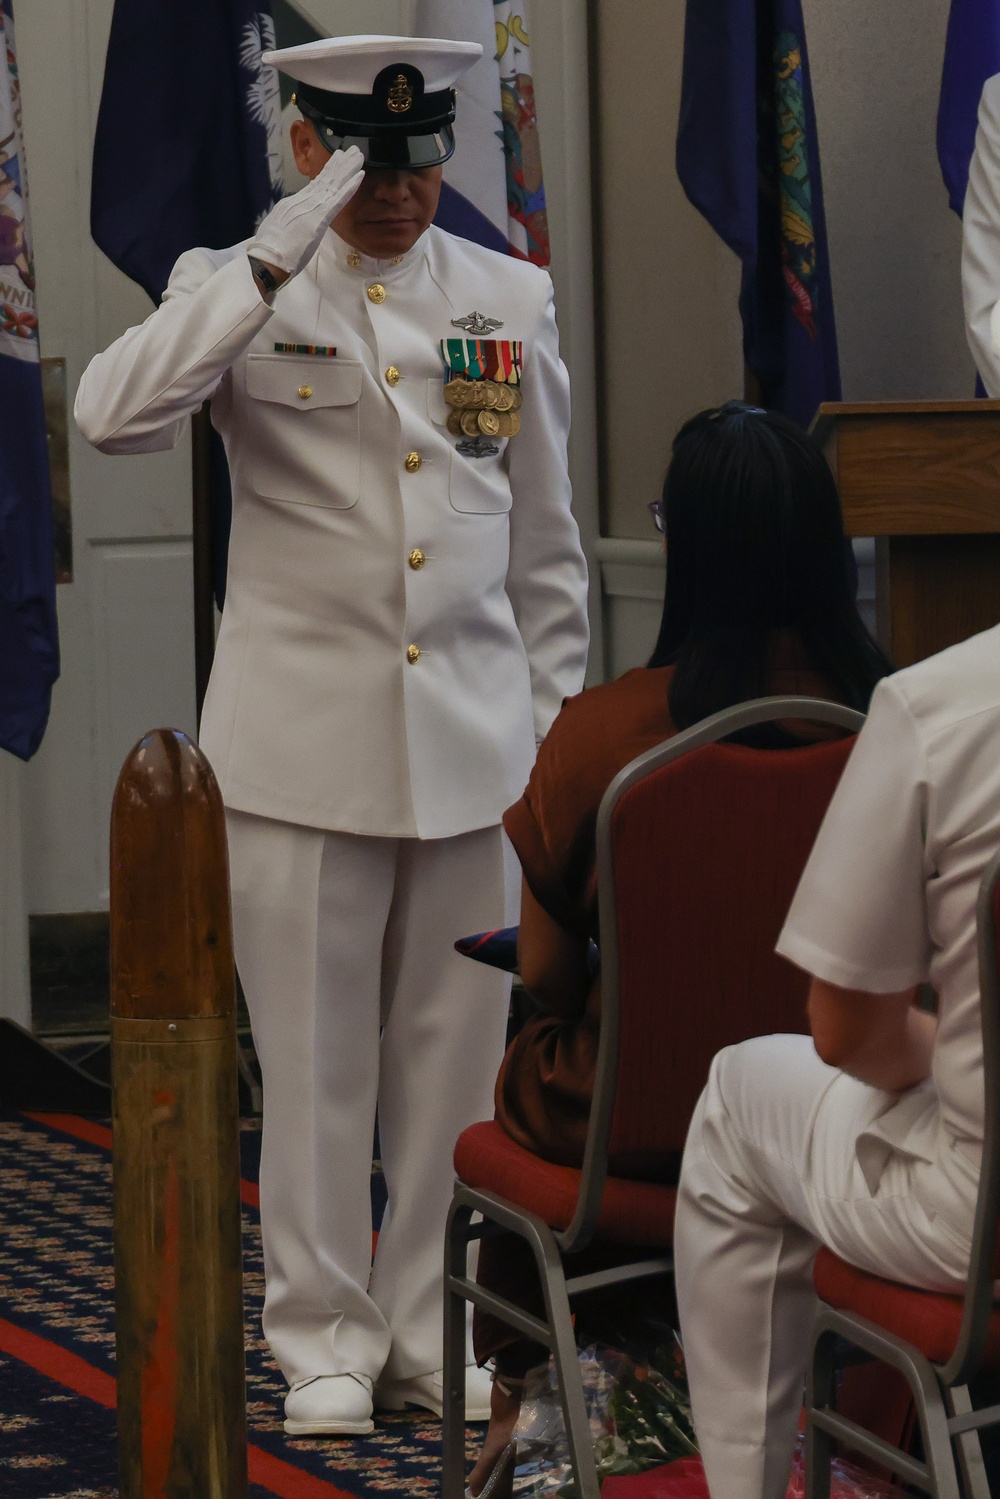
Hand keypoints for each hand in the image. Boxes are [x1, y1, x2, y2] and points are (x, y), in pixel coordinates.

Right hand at [247, 146, 364, 279]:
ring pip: (333, 184)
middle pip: (325, 179)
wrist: (268, 258)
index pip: (315, 185)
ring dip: (347, 169)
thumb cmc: (271, 251)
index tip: (338, 159)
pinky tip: (360, 176)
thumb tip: (294, 219)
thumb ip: (290, 221)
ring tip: (358, 155)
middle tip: (352, 150)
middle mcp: (303, 201)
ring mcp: (311, 208)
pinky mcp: (319, 218)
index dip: (328, 171)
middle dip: (339, 164)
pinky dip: (349, 187)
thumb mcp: (279, 228)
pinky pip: (338, 200)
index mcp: (294, 203)